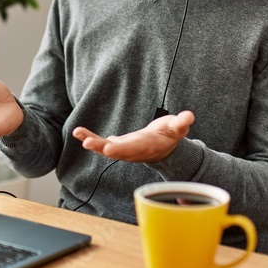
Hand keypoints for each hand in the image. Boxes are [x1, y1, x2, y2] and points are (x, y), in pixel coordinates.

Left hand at [72, 111, 194, 162]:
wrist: (163, 147)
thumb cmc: (170, 135)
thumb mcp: (177, 128)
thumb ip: (181, 123)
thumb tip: (189, 116)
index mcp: (146, 146)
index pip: (132, 149)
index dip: (120, 149)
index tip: (108, 148)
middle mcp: (132, 151)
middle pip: (115, 151)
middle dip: (101, 147)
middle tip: (87, 143)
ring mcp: (123, 149)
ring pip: (105, 147)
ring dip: (91, 142)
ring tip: (78, 134)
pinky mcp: (116, 145)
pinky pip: (101, 142)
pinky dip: (90, 137)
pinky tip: (78, 132)